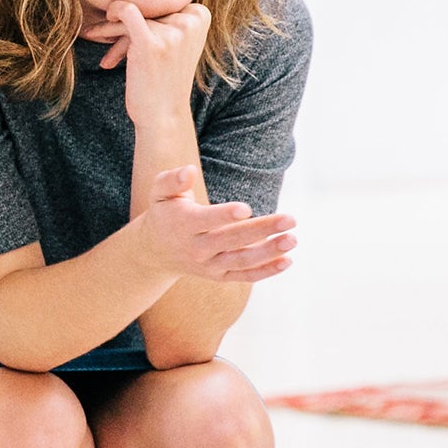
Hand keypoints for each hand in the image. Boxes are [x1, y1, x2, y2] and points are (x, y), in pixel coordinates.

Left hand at [95, 0, 213, 120]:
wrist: (163, 115)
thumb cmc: (164, 79)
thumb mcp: (175, 42)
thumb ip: (165, 16)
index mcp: (201, 15)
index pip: (163, 1)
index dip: (144, 16)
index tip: (132, 35)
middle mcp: (190, 21)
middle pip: (146, 9)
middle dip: (124, 25)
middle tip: (105, 36)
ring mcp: (172, 31)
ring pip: (132, 14)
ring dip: (112, 30)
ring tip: (97, 39)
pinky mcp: (151, 42)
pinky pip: (127, 12)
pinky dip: (113, 12)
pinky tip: (103, 23)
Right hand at [138, 166, 296, 282]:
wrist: (155, 251)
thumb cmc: (165, 212)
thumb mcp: (159, 192)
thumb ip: (172, 179)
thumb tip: (190, 170)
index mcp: (183, 224)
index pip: (206, 221)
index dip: (225, 215)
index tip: (246, 209)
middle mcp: (196, 248)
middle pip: (232, 240)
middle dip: (262, 230)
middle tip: (291, 219)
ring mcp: (209, 265)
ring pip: (242, 261)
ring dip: (269, 252)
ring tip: (292, 239)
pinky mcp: (219, 276)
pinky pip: (244, 276)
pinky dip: (266, 271)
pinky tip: (287, 261)